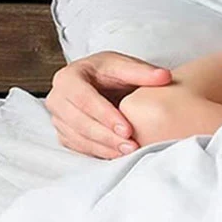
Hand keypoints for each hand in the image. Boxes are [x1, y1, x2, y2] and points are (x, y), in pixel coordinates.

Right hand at [46, 51, 172, 158]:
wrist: (97, 82)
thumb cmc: (108, 73)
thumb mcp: (124, 66)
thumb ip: (143, 72)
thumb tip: (164, 76)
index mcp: (68, 76)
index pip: (83, 98)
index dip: (105, 115)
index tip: (127, 129)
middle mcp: (57, 98)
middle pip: (79, 121)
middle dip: (106, 135)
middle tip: (131, 146)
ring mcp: (58, 118)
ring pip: (77, 137)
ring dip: (103, 147)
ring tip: (128, 152)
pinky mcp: (63, 133)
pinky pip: (78, 147)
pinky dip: (97, 152)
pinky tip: (117, 155)